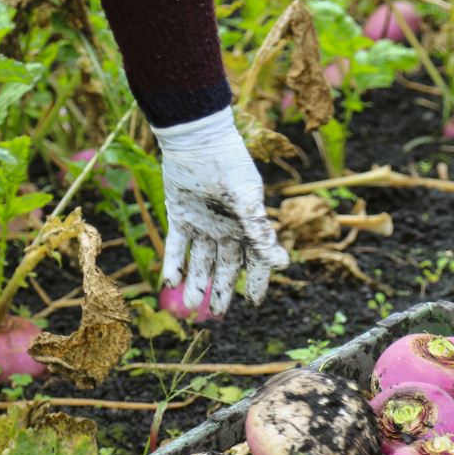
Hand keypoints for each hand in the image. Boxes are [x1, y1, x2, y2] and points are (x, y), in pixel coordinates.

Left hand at [152, 107, 288, 314]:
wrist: (195, 138)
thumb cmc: (228, 165)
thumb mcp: (247, 200)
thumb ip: (260, 233)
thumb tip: (284, 264)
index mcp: (247, 225)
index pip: (255, 261)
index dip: (255, 282)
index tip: (252, 303)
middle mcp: (226, 228)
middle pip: (224, 266)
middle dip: (220, 291)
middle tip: (214, 316)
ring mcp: (202, 223)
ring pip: (200, 261)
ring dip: (196, 283)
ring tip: (190, 307)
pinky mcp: (180, 216)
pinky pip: (176, 246)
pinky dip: (174, 264)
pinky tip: (169, 284)